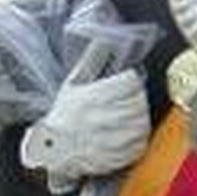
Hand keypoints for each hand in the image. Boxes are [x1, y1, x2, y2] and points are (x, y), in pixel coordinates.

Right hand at [21, 67, 150, 192]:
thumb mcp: (74, 83)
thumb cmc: (64, 115)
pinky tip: (127, 132)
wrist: (53, 149)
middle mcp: (103, 119)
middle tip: (129, 97)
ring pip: (142, 123)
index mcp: (93, 97)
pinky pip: (140, 143)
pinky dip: (139, 137)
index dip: (132, 80)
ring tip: (127, 115)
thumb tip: (106, 39)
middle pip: (139, 102)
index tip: (128, 81)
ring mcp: (110, 140)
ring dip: (139, 117)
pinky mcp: (117, 157)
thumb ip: (93, 59)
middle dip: (137, 97)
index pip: (131, 82)